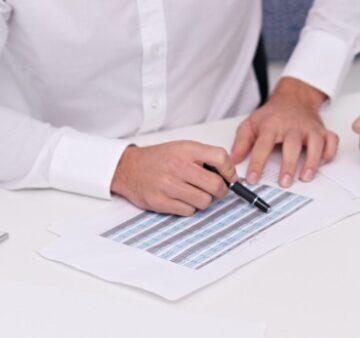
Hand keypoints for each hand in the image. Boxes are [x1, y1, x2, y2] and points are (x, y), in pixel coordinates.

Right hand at [109, 141, 235, 215]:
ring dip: (204, 201)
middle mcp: (178, 167)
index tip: (230, 178)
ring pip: (204, 201)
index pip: (220, 158)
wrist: (128, 168)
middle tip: (217, 190)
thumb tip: (228, 174)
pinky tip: (182, 199)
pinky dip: (190, 208)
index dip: (230, 171)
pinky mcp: (161, 202)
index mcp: (186, 150)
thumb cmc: (158, 159)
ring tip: (195, 194)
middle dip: (221, 191)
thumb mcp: (182, 148)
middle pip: (215, 185)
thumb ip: (204, 157)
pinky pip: (189, 211)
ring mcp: (169, 186)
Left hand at [230, 77, 335, 187]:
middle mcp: (292, 126)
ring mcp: (309, 128)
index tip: (252, 179)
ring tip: (305, 177)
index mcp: (272, 125)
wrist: (293, 98)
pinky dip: (328, 154)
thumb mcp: (251, 124)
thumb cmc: (272, 115)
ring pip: (315, 144)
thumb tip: (233, 160)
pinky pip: (331, 142)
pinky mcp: (322, 131)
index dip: (257, 163)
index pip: (263, 145)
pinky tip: (320, 163)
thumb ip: (241, 143)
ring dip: (312, 162)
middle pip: (292, 145)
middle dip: (289, 165)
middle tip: (284, 182)